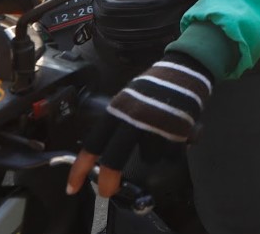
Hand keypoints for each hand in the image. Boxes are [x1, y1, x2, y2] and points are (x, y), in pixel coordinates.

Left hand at [66, 52, 211, 197]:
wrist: (187, 68)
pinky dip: (174, 146)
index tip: (72, 187)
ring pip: (149, 156)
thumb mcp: (131, 97)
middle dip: (109, 179)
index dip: (80, 167)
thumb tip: (110, 148)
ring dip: (156, 149)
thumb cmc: (156, 84)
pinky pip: (170, 152)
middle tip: (107, 191)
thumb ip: (121, 120)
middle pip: (115, 158)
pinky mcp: (176, 130)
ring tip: (164, 132)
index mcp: (118, 109)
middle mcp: (133, 118)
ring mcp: (154, 125)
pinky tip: (179, 131)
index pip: (94, 142)